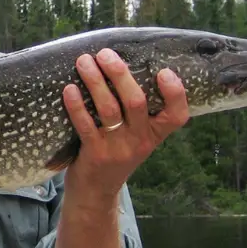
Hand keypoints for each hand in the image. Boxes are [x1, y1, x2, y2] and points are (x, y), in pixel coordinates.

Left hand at [62, 47, 188, 200]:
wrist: (96, 193)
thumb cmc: (116, 154)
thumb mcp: (136, 137)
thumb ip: (137, 112)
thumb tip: (122, 64)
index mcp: (154, 135)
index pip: (177, 116)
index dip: (175, 93)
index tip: (164, 71)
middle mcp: (139, 141)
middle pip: (136, 102)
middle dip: (120, 74)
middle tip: (106, 54)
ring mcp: (117, 148)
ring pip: (109, 109)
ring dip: (95, 82)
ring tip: (84, 61)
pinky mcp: (94, 154)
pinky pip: (85, 125)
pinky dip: (76, 105)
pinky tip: (69, 89)